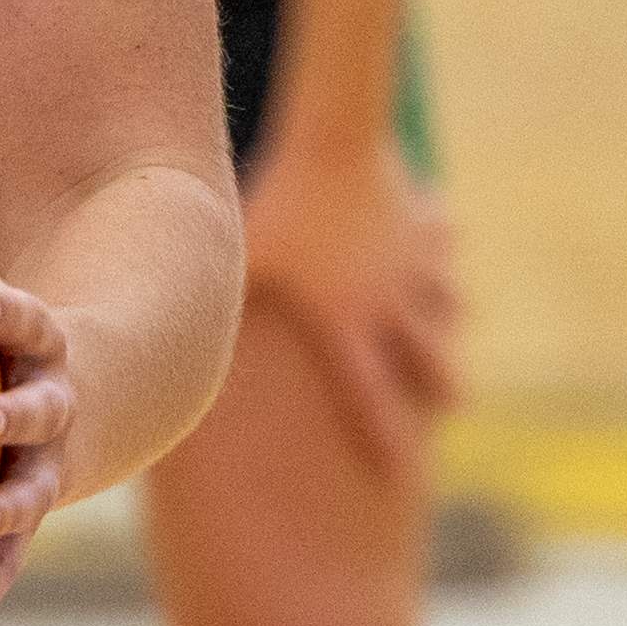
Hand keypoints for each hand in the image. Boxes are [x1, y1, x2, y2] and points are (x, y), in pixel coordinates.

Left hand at [0, 146, 76, 625]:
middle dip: (10, 417)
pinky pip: (6, 557)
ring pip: (30, 494)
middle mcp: (52, 406)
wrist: (102, 395)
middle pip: (39, 409)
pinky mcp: (29, 515)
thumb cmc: (10, 331)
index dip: (0, 313)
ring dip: (1, 513)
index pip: (23, 319)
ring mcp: (47, 467)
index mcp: (38, 342)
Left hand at [240, 124, 461, 474]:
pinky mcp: (424, 228)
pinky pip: (442, 244)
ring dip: (447, 320)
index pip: (367, 397)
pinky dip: (442, 248)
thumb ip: (224, 311)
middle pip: (430, 363)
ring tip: (445, 323)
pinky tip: (441, 240)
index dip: (384, 441)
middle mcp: (390, 304)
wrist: (336, 145)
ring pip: (448, 306)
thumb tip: (177, 351)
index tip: (397, 481)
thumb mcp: (245, 262)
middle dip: (444, 388)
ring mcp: (414, 266)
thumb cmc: (279, 205)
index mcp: (346, 323)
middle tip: (450, 406)